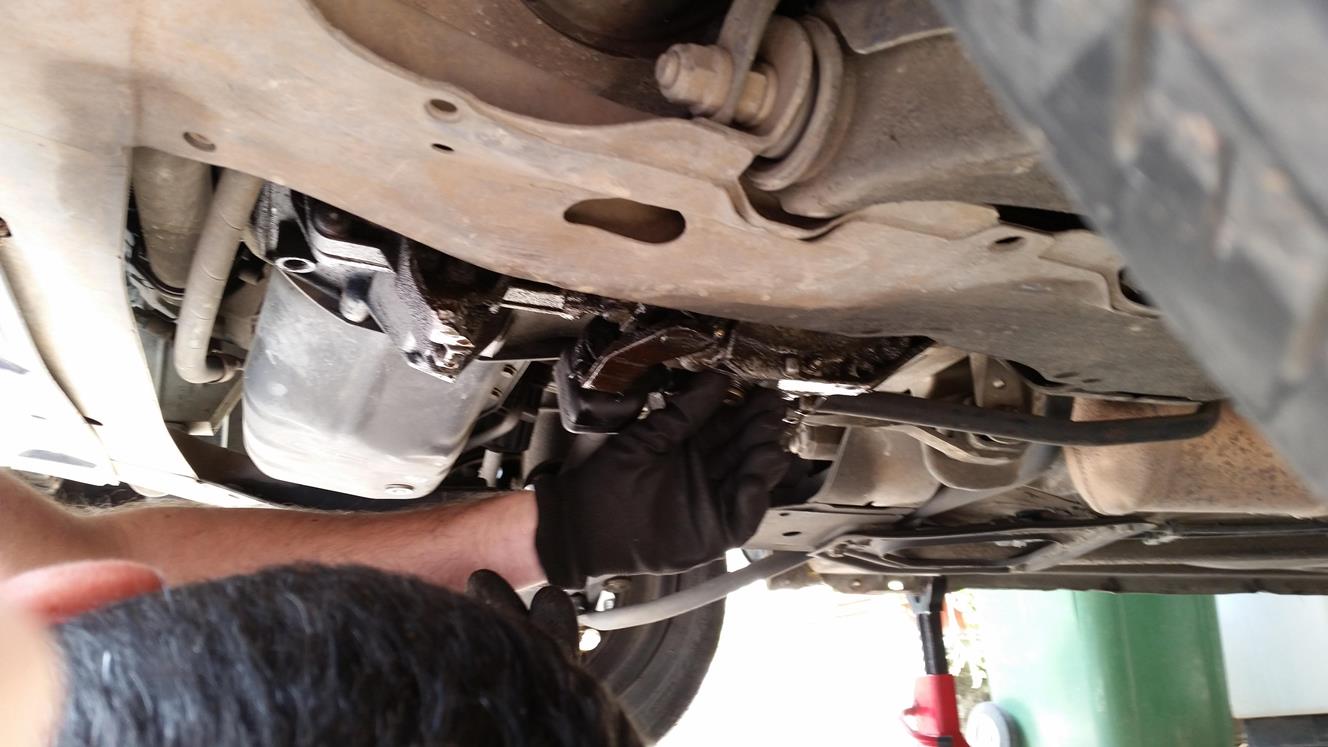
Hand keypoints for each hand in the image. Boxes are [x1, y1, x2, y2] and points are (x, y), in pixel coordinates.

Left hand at [534, 373, 790, 587]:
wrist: (581, 525)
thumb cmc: (604, 481)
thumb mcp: (645, 437)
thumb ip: (683, 412)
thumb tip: (716, 378)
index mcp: (691, 446)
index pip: (729, 425)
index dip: (748, 410)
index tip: (765, 393)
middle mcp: (707, 472)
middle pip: (745, 449)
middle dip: (761, 431)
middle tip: (773, 413)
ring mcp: (712, 502)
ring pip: (750, 479)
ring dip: (763, 461)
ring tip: (769, 444)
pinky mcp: (713, 533)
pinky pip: (742, 516)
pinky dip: (752, 499)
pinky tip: (755, 480)